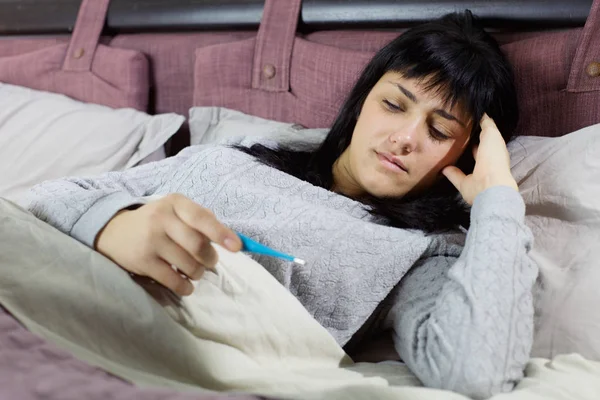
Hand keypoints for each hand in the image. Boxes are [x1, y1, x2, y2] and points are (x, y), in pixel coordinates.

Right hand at [95, 193, 241, 295]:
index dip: (221, 233)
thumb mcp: (175, 211)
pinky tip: (186, 284)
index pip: (202, 218)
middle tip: (210, 262)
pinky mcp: (142, 261)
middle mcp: (161, 219)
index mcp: (175, 203)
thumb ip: (201, 220)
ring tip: (195, 271)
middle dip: (210, 258)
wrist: (113, 232)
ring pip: (188, 264)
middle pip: (197, 245)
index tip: (237, 247)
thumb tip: (232, 240)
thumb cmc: (156, 222)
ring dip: (198, 273)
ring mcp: (150, 241)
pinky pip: (173, 280)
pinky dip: (185, 286)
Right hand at [442, 114, 517, 205]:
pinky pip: (454, 175)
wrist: (489, 185)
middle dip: (468, 143)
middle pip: (476, 150)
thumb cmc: (493, 157)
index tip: (468, 122)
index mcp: (494, 150)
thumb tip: (482, 115)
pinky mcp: (464, 184)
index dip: (480, 130)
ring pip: (465, 163)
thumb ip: (486, 125)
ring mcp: (475, 174)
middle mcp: (485, 162)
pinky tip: (440, 165)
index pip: (487, 138)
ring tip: (446, 146)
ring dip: (458, 157)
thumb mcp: (492, 135)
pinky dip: (448, 170)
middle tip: (455, 132)